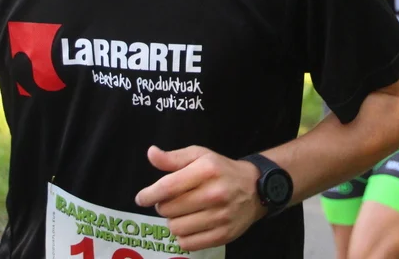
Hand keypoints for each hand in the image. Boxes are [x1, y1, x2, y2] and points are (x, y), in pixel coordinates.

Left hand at [135, 146, 265, 250]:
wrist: (256, 189)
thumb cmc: (222, 170)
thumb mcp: (200, 156)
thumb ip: (173, 158)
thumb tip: (151, 153)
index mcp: (206, 171)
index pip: (167, 187)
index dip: (149, 194)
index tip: (142, 198)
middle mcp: (214, 194)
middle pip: (168, 209)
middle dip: (163, 206)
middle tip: (171, 201)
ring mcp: (220, 216)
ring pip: (176, 228)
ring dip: (173, 222)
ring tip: (182, 213)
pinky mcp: (223, 235)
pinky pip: (188, 243)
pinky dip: (183, 237)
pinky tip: (190, 226)